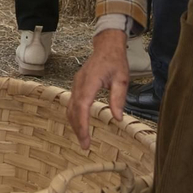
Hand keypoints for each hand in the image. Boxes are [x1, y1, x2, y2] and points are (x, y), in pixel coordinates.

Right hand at [69, 29, 129, 150]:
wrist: (107, 46)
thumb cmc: (115, 61)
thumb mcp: (122, 79)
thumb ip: (118, 98)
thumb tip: (117, 118)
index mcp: (90, 81)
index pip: (82, 106)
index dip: (82, 124)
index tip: (85, 139)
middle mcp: (79, 83)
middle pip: (73, 110)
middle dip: (77, 129)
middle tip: (85, 145)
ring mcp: (76, 84)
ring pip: (70, 108)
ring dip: (74, 124)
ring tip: (83, 138)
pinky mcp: (77, 85)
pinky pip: (72, 103)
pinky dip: (74, 116)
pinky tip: (80, 124)